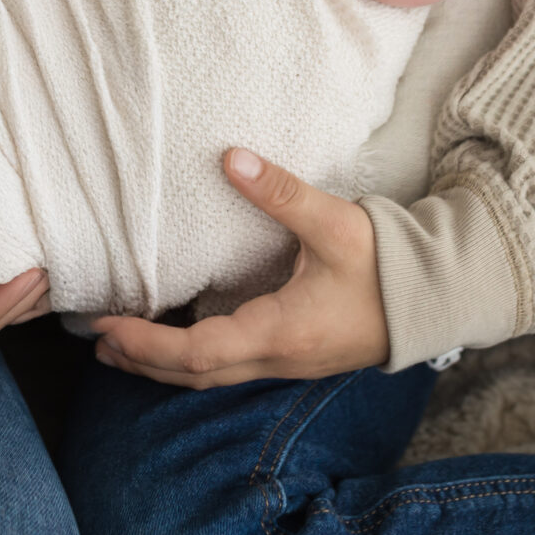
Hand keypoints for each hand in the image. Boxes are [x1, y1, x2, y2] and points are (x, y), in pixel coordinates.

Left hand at [89, 149, 389, 387]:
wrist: (435, 298)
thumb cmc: (387, 265)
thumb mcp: (334, 222)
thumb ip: (280, 192)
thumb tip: (230, 158)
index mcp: (279, 333)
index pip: (196, 353)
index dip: (146, 343)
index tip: (107, 324)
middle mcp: (276, 358)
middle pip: (194, 375)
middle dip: (143, 361)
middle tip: (99, 340)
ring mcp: (286, 362)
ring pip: (211, 377)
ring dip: (165, 366)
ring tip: (123, 348)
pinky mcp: (294, 354)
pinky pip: (231, 367)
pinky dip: (195, 359)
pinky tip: (182, 340)